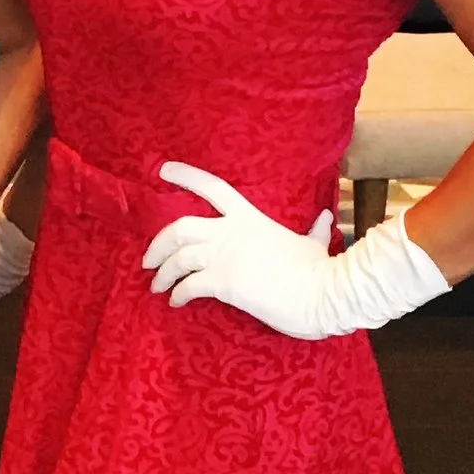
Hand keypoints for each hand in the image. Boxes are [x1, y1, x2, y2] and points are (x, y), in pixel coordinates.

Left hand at [141, 162, 446, 339]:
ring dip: (162, 274)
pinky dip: (177, 294)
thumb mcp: (314, 244)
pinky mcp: (223, 282)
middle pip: (179, 228)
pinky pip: (188, 286)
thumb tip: (325, 218)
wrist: (324, 294)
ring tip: (157, 286)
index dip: (185, 176)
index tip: (163, 170)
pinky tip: (176, 302)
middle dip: (157, 244)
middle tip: (148, 261)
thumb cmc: (319, 271)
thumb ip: (315, 230)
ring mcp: (225, 256)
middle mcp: (231, 232)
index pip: (212, 187)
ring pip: (177, 258)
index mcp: (249, 218)